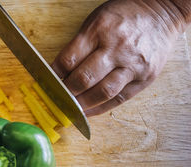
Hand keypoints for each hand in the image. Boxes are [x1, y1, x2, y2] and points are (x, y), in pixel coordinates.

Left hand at [52, 0, 188, 115]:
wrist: (162, 13)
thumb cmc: (123, 16)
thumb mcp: (96, 21)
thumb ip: (78, 45)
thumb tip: (58, 72)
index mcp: (99, 30)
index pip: (69, 60)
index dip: (53, 76)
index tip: (45, 85)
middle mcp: (116, 47)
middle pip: (84, 78)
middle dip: (65, 93)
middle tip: (55, 100)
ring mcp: (132, 64)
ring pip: (102, 92)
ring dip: (81, 105)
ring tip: (69, 110)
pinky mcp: (145, 77)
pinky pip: (119, 99)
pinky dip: (100, 109)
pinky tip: (87, 113)